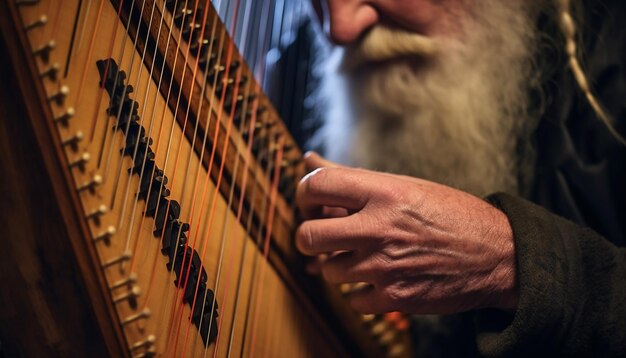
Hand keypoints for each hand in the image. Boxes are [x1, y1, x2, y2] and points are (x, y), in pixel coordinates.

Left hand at [296, 152, 517, 313]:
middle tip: (321, 237)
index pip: (317, 185)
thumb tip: (308, 157)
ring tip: (362, 257)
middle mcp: (380, 227)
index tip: (312, 203)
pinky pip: (352, 299)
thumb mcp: (404, 186)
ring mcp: (385, 265)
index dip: (304, 194)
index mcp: (384, 192)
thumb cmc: (449, 214)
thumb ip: (351, 176)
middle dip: (308, 237)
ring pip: (328, 271)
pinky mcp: (394, 297)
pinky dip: (361, 293)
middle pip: (308, 236)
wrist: (498, 255)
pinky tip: (380, 279)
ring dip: (339, 266)